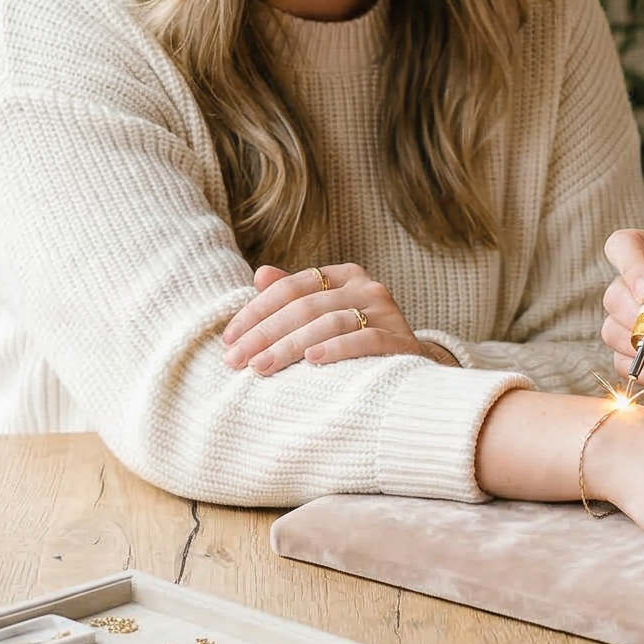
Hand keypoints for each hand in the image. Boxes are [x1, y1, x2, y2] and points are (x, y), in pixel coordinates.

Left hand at [220, 263, 452, 373]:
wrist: (413, 370)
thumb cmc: (358, 342)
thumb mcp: (324, 316)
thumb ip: (294, 297)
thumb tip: (259, 274)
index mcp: (344, 276)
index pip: (291, 288)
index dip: (256, 311)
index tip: (229, 338)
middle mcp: (366, 287)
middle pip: (305, 306)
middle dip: (264, 334)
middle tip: (235, 360)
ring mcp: (386, 312)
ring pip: (328, 323)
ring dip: (290, 346)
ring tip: (261, 367)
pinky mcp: (401, 339)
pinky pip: (365, 341)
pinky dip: (336, 349)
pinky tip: (312, 361)